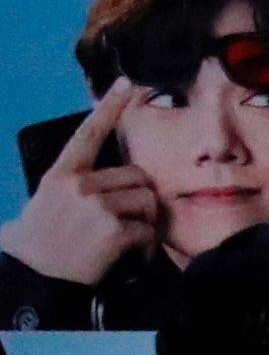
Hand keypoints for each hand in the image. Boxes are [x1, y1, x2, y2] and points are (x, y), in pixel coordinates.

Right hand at [0, 83, 156, 286]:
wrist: (36, 270)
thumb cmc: (45, 235)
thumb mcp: (51, 196)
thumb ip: (77, 180)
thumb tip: (106, 176)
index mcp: (63, 172)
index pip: (90, 132)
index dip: (109, 106)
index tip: (125, 84)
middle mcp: (80, 184)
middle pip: (137, 176)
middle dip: (142, 197)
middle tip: (133, 217)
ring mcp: (97, 207)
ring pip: (147, 201)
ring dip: (147, 220)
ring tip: (132, 236)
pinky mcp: (113, 232)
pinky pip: (148, 231)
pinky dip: (147, 246)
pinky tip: (134, 255)